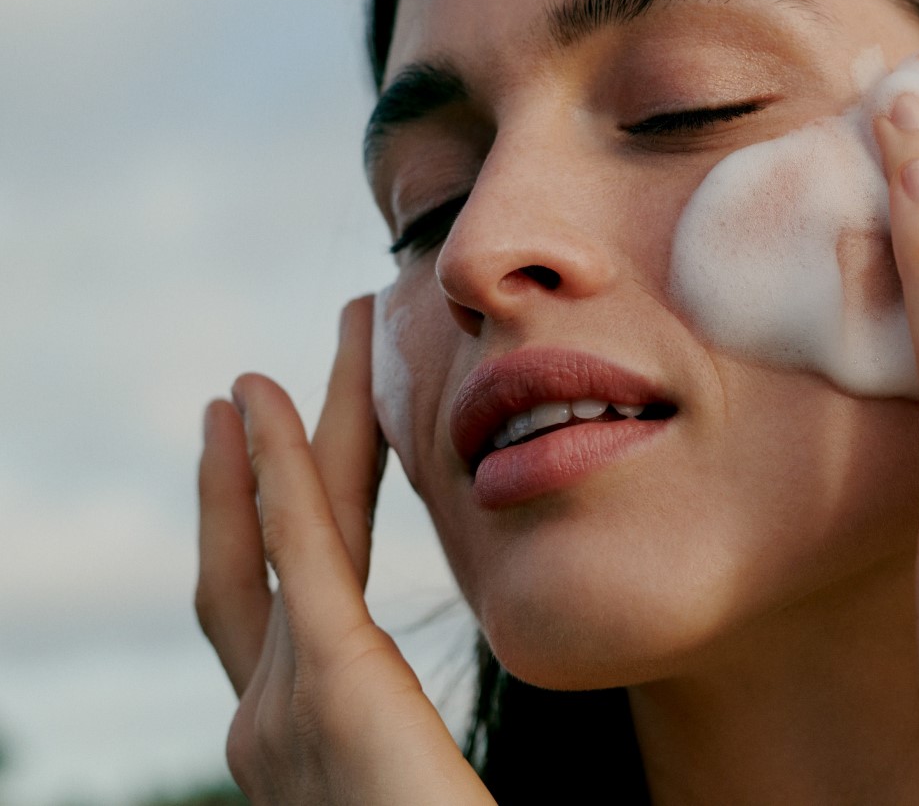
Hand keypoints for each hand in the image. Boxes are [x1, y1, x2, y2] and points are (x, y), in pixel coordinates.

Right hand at [195, 297, 492, 804]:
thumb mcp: (414, 789)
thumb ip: (405, 743)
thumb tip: (441, 715)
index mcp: (300, 739)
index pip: (284, 597)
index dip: (270, 515)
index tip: (279, 441)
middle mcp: (267, 716)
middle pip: (267, 555)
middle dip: (265, 463)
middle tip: (269, 375)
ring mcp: (283, 701)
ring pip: (283, 535)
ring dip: (280, 441)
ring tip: (274, 367)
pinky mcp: (330, 681)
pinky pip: (296, 551)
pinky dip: (273, 471)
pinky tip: (264, 402)